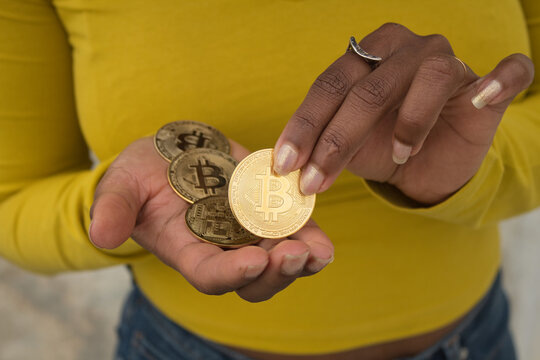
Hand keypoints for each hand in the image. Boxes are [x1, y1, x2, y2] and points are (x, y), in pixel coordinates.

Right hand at [89, 137, 332, 301]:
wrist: (172, 157)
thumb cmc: (142, 175)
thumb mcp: (122, 184)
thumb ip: (114, 209)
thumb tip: (102, 233)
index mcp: (187, 250)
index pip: (209, 275)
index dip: (231, 274)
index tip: (253, 261)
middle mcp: (222, 250)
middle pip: (253, 281)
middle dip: (275, 273)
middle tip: (294, 255)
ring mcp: (248, 234)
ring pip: (280, 262)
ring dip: (302, 261)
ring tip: (318, 251)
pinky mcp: (267, 212)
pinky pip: (294, 231)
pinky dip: (310, 236)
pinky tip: (321, 238)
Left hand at [273, 23, 533, 203]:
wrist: (428, 162)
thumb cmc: (383, 146)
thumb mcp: (347, 148)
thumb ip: (321, 146)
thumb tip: (284, 167)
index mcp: (365, 56)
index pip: (329, 85)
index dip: (305, 126)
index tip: (285, 164)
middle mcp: (403, 50)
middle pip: (369, 86)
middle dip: (338, 139)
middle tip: (315, 180)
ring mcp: (446, 63)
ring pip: (429, 76)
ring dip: (409, 122)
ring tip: (399, 155)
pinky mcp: (484, 85)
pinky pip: (507, 72)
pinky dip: (498, 81)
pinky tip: (481, 100)